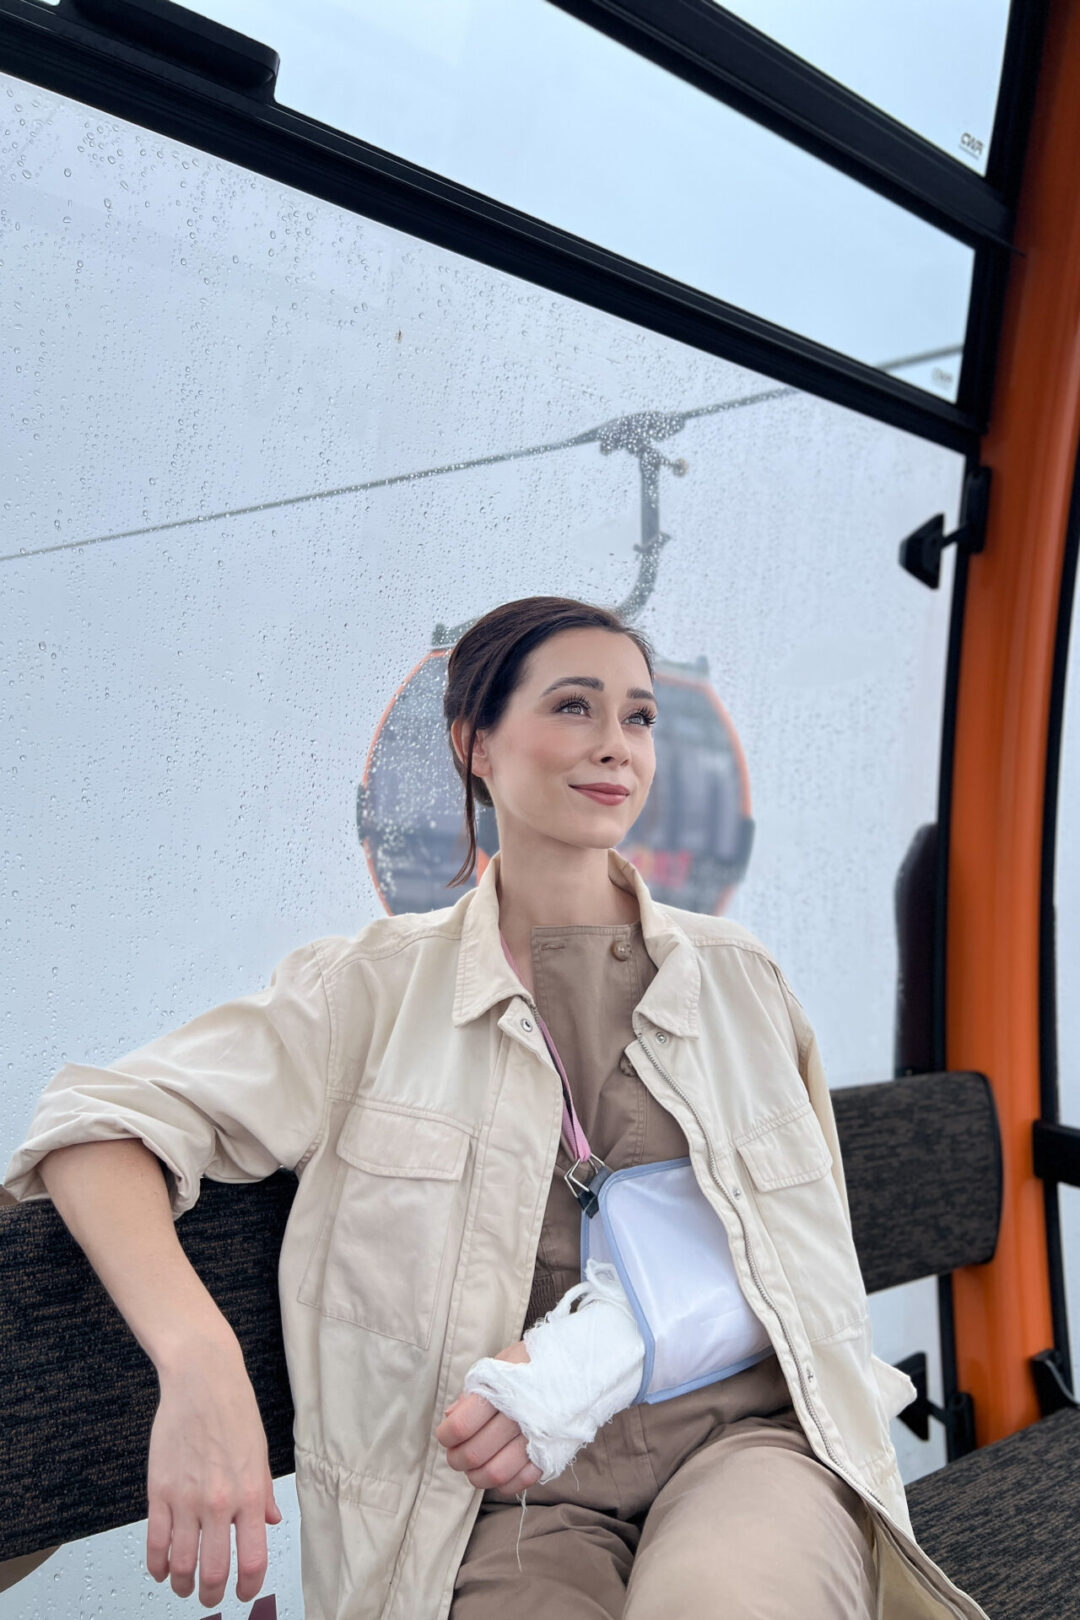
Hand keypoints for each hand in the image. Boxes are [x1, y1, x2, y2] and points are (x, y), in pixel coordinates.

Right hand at [145, 1338, 281, 1606]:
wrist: (202, 1379)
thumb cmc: (234, 1409)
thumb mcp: (260, 1451)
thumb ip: (264, 1492)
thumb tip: (272, 1522)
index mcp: (251, 1493)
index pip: (252, 1559)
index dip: (248, 1586)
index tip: (243, 1593)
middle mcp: (219, 1501)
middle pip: (214, 1571)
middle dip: (212, 1593)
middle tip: (210, 1596)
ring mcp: (186, 1498)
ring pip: (181, 1564)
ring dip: (182, 1584)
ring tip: (184, 1586)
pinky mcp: (159, 1489)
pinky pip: (155, 1542)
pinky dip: (157, 1565)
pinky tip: (161, 1569)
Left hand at [435, 1340, 543, 1493]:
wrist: (581, 1365)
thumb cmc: (534, 1362)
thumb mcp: (501, 1363)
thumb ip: (474, 1389)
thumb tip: (450, 1416)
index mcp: (501, 1391)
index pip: (460, 1426)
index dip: (446, 1436)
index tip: (445, 1435)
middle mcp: (518, 1417)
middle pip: (475, 1454)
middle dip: (457, 1459)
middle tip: (455, 1455)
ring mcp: (536, 1438)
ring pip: (496, 1473)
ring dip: (477, 1477)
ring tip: (473, 1469)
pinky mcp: (552, 1453)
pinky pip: (522, 1481)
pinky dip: (504, 1484)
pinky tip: (498, 1473)